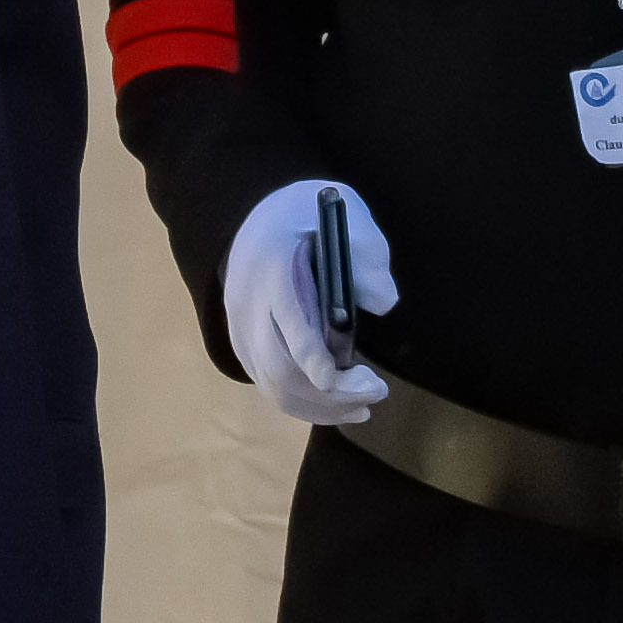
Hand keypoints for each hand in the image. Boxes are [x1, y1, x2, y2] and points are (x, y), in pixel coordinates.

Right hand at [217, 180, 394, 432]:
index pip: (286, 319)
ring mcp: (239, 328)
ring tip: (363, 407)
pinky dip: (303, 404)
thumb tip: (382, 303)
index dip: (310, 355)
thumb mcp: (346, 215)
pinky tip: (337, 405)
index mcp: (270, 265)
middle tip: (375, 391)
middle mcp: (246, 303)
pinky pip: (268, 386)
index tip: (337, 378)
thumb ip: (366, 253)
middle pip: (278, 365)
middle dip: (327, 391)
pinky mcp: (243, 346)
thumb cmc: (307, 214)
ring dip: (318, 405)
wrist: (258, 218)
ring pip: (272, 385)